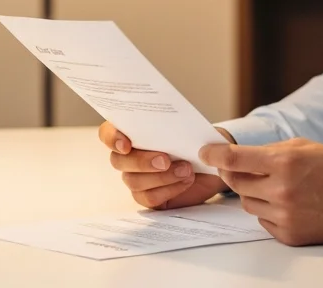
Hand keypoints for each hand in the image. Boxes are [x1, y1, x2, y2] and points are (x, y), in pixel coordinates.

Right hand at [98, 121, 231, 209]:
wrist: (214, 162)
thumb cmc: (199, 140)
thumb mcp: (193, 127)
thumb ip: (181, 125)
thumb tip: (175, 125)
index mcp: (133, 132)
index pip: (108, 133)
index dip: (112, 138)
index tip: (127, 144)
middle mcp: (129, 156)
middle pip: (118, 161)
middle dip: (142, 161)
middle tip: (165, 160)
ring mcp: (136, 178)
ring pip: (133, 181)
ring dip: (161, 176)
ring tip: (187, 170)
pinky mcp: (148, 196)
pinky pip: (149, 198)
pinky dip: (169, 189)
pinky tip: (186, 181)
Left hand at [199, 138, 322, 245]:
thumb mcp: (306, 147)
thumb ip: (271, 151)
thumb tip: (238, 157)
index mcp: (286, 162)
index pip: (234, 159)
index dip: (214, 155)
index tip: (205, 153)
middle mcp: (282, 190)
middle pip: (236, 183)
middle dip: (237, 174)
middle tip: (246, 169)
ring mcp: (285, 216)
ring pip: (249, 204)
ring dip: (256, 194)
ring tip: (281, 187)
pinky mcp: (289, 235)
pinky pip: (264, 222)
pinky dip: (271, 212)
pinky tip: (293, 204)